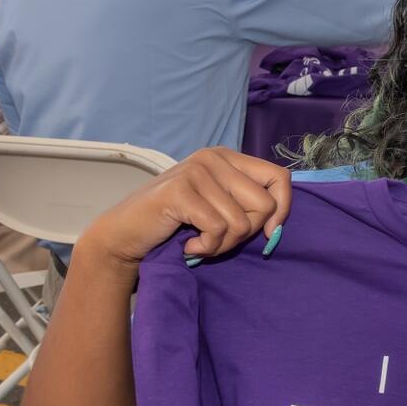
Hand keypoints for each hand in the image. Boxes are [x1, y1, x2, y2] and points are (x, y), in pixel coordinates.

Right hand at [77, 148, 291, 266]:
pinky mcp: (179, 192)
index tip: (267, 231)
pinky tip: (189, 246)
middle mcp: (213, 158)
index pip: (279, 177)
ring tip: (200, 242)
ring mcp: (195, 171)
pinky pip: (218, 229)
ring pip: (242, 222)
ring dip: (223, 245)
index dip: (282, 209)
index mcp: (227, 157)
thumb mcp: (218, 207)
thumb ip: (248, 205)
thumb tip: (278, 226)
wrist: (124, 234)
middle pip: (266, 204)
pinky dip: (206, 248)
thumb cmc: (175, 224)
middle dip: (247, 233)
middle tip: (218, 239)